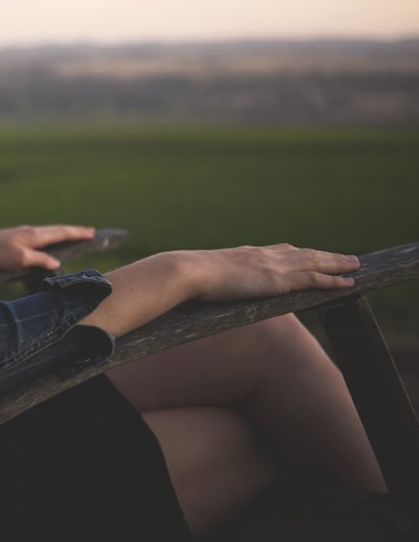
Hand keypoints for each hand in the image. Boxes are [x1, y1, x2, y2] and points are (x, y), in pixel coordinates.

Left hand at [0, 224, 95, 275]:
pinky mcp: (11, 239)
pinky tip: (43, 243)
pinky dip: (47, 238)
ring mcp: (19, 234)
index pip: (61, 232)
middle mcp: (28, 231)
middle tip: (89, 232)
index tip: (93, 233)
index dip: (78, 233)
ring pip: (46, 233)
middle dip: (73, 232)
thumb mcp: (20, 261)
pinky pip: (36, 238)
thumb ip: (40, 261)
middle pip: (55, 230)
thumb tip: (56, 263)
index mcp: (33, 235)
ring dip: (60, 234)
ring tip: (71, 236)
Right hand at [186, 244, 358, 302]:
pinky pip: (312, 280)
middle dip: (324, 256)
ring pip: (313, 263)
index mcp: (245, 254)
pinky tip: (347, 283)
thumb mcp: (203, 278)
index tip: (309, 253)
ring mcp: (271, 266)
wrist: (188, 271)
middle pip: (302, 253)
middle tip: (345, 257)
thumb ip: (212, 282)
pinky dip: (331, 280)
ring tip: (355, 265)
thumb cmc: (187, 278)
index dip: (298, 253)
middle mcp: (262, 255)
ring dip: (336, 263)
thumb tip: (203, 291)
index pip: (278, 251)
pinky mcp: (276, 280)